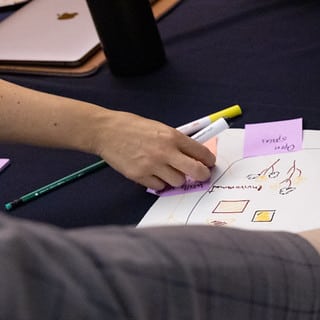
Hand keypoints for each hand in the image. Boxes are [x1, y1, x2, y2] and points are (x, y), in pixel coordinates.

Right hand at [92, 110, 215, 190]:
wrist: (105, 131)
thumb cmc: (132, 127)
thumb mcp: (159, 128)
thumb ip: (176, 141)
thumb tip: (194, 154)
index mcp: (172, 136)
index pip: (202, 153)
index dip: (209, 161)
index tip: (209, 164)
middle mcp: (165, 152)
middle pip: (197, 171)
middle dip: (202, 175)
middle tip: (201, 175)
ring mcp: (153, 165)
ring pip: (179, 181)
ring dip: (177, 178)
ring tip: (168, 170)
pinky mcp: (140, 176)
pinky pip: (160, 186)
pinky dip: (159, 182)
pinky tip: (153, 173)